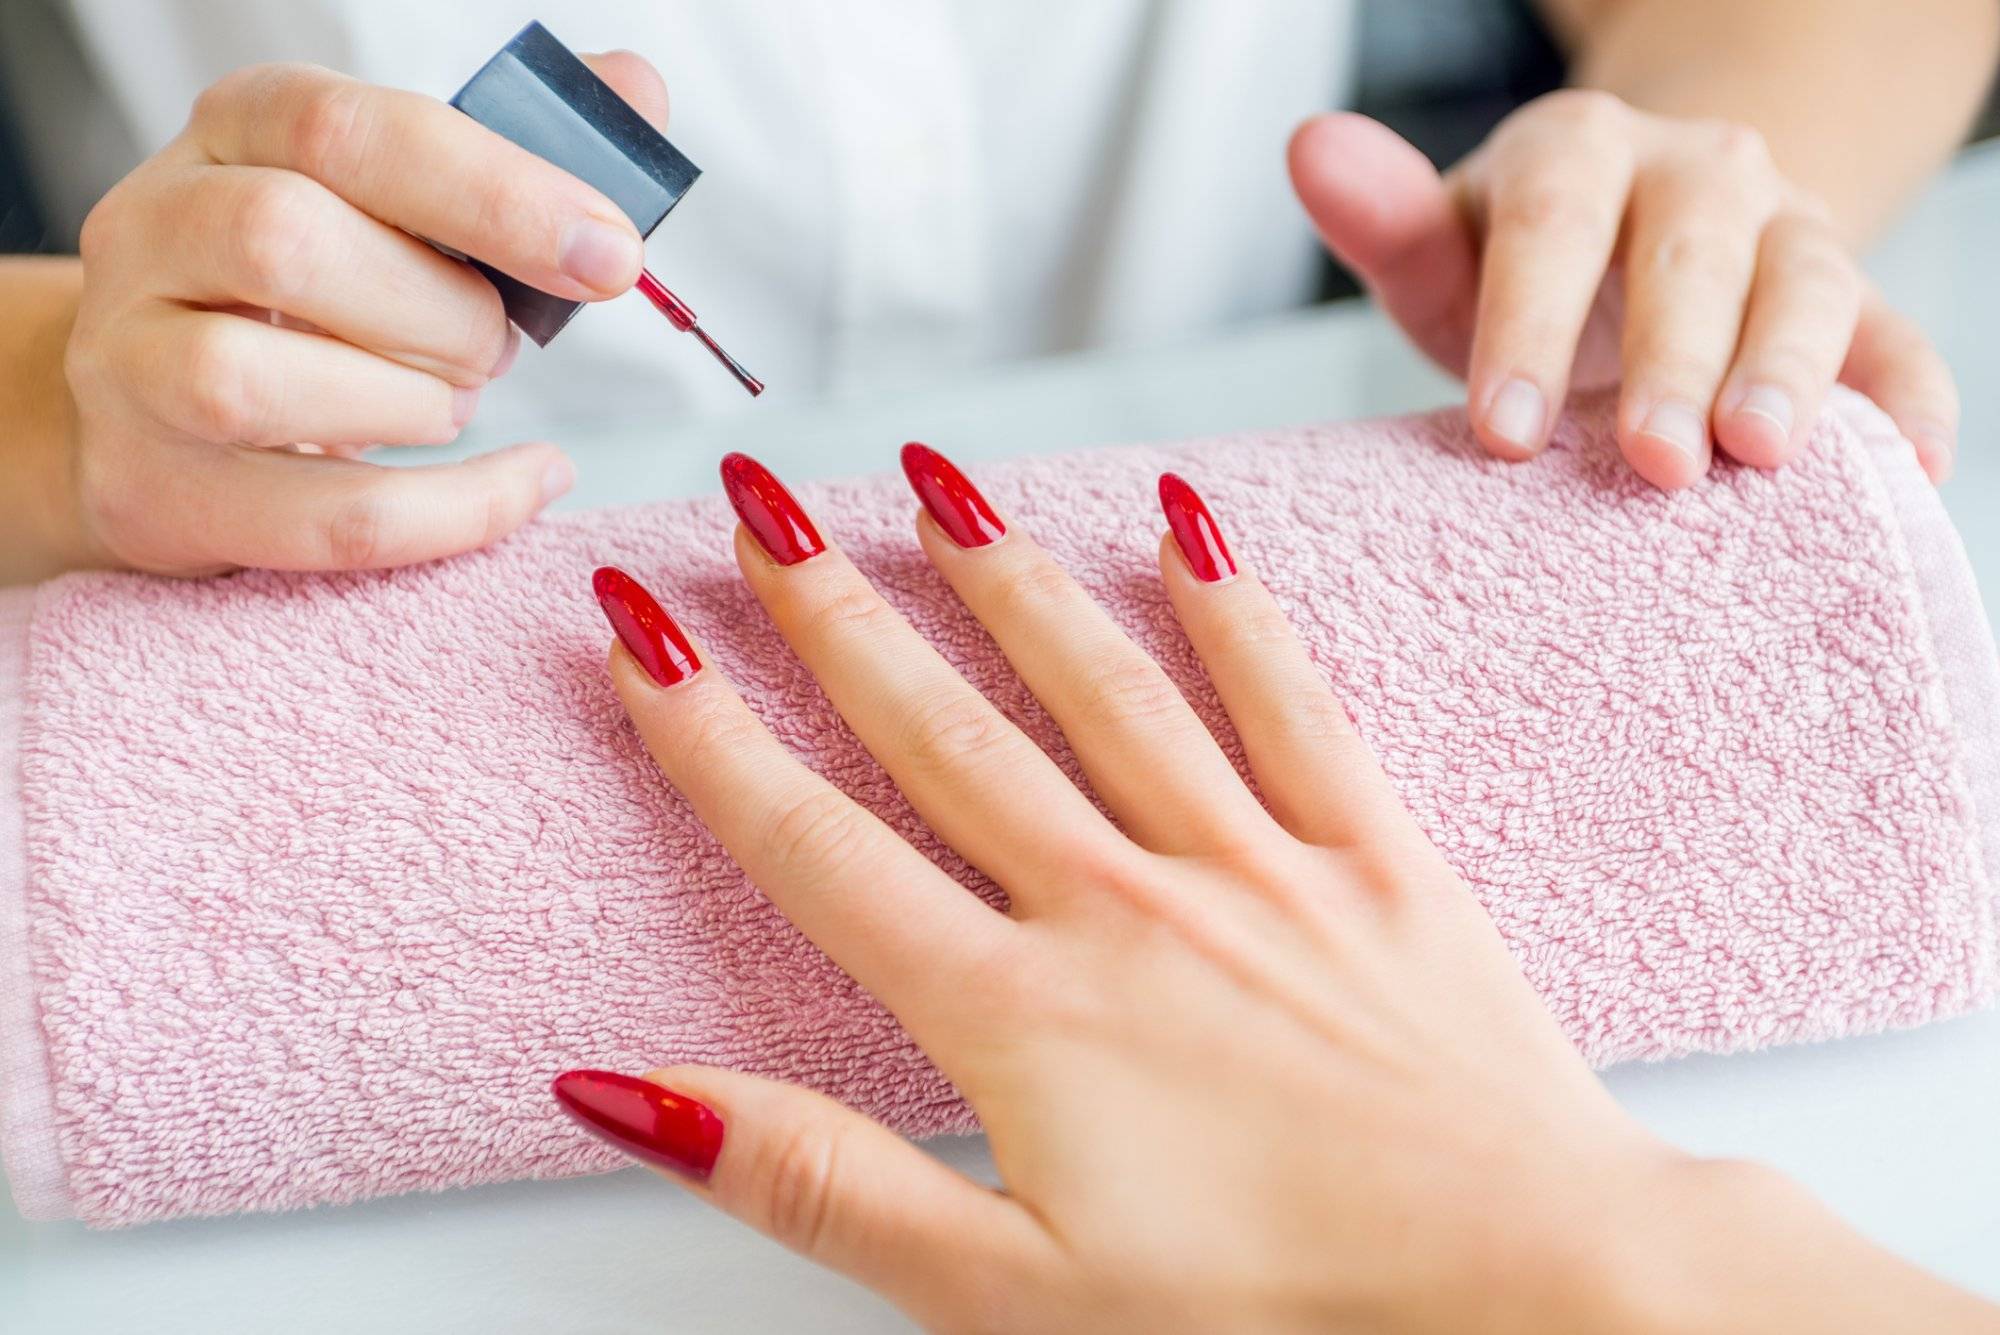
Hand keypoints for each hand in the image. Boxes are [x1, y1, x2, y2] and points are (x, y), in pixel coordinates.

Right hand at [56, 52, 668, 575]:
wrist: (170, 409)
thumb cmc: (321, 292)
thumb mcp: (402, 199)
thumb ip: (516, 149)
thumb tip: (636, 90)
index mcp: (237, 128)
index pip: (346, 130)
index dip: (493, 191)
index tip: (607, 253)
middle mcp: (156, 230)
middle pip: (282, 241)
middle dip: (442, 309)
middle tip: (497, 343)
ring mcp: (133, 365)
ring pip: (253, 382)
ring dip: (411, 403)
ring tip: (453, 401)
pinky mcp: (159, 491)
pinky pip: (320, 518)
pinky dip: (452, 514)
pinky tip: (523, 484)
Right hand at [548, 446, 1945, 1331]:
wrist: (1533, 1286)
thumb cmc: (1279, 1307)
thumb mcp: (1014, 1292)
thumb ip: (821, 1184)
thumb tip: (633, 1093)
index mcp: (1020, 1011)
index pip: (818, 844)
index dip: (709, 732)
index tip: (641, 630)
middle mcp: (1122, 903)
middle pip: (941, 729)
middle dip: (830, 609)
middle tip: (754, 500)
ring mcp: (1254, 863)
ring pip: (1098, 685)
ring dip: (998, 573)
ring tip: (925, 475)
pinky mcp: (1373, 855)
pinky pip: (1290, 700)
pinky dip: (1232, 605)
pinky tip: (1185, 517)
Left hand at [1289, 93, 1958, 487]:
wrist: (1632, 259)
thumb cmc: (1519, 277)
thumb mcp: (1442, 251)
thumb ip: (1384, 216)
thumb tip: (1310, 146)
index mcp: (1576, 153)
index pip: (1552, 227)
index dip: (1528, 326)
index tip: (1504, 437)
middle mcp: (1693, 174)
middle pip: (1688, 253)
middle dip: (1669, 359)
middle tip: (1650, 462)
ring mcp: (1783, 230)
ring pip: (1803, 282)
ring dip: (1789, 370)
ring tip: (1763, 457)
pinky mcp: (1854, 298)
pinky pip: (1897, 339)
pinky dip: (1907, 400)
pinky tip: (1908, 472)